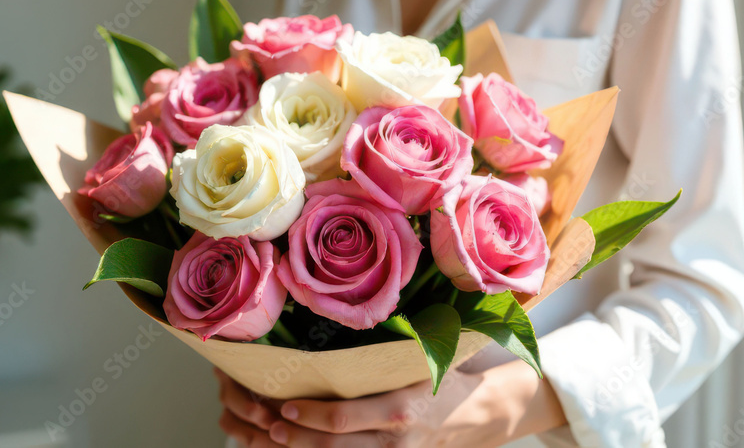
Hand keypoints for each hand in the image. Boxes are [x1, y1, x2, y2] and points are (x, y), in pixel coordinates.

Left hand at [215, 359, 565, 446]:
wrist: (482, 416)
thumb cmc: (445, 379)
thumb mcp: (426, 360)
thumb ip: (396, 346)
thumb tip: (358, 310)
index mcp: (399, 411)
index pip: (345, 420)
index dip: (310, 419)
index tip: (283, 409)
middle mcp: (392, 442)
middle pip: (331, 447)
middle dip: (291, 439)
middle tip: (260, 425)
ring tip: (261, 437)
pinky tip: (287, 445)